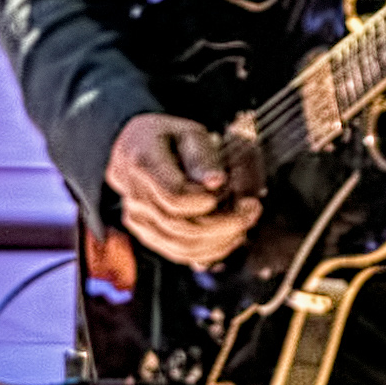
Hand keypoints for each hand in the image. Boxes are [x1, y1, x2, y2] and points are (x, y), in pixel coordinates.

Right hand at [105, 111, 259, 270]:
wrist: (133, 148)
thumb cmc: (166, 137)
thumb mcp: (187, 132)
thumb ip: (201, 155)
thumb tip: (215, 182)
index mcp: (142, 163)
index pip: (174, 196)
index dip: (204, 202)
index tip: (229, 191)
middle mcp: (135, 196)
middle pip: (179, 226)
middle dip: (223, 224)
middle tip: (252, 209)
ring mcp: (137, 218)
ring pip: (179, 246)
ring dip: (219, 241)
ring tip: (245, 224)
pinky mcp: (145, 232)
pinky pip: (177, 252)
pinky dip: (207, 251)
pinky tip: (229, 239)